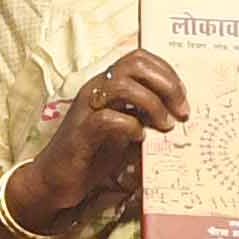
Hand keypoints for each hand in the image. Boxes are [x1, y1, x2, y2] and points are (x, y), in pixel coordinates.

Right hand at [9, 48, 187, 232]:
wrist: (55, 180)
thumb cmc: (92, 155)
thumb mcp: (126, 132)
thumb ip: (146, 118)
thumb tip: (180, 115)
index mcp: (108, 84)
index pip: (140, 58)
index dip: (167, 72)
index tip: (183, 98)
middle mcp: (96, 88)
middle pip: (134, 64)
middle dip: (166, 84)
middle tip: (181, 112)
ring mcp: (86, 108)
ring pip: (122, 85)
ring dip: (152, 104)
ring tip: (164, 126)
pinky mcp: (80, 132)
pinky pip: (108, 119)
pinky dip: (130, 127)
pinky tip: (139, 139)